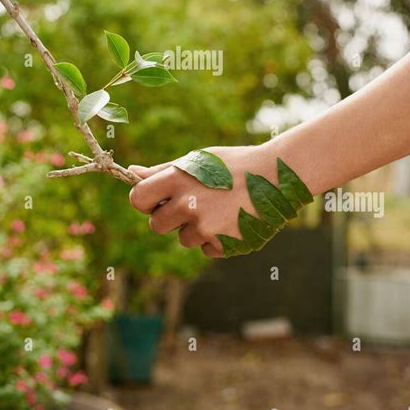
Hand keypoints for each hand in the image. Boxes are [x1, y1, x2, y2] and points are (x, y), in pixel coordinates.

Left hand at [128, 144, 277, 257]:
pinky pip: (207, 249)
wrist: (277, 176)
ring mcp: (205, 227)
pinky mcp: (222, 245)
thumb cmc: (233, 164)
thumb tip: (132, 171)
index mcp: (177, 179)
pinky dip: (217, 239)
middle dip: (169, 219)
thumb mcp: (198, 160)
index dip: (144, 201)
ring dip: (196, 229)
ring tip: (221, 208)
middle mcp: (187, 204)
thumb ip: (163, 171)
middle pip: (156, 225)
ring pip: (184, 239)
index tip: (156, 200)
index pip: (138, 198)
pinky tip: (234, 220)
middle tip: (194, 205)